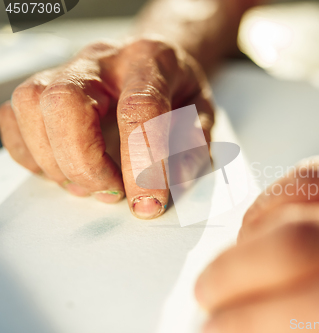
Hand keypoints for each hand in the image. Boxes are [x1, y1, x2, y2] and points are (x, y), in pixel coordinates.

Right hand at [0, 39, 213, 218]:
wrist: (155, 60)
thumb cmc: (178, 89)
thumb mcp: (203, 115)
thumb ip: (193, 147)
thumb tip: (171, 183)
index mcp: (151, 60)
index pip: (139, 108)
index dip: (142, 163)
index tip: (148, 203)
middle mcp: (102, 59)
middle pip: (66, 101)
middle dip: (85, 162)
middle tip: (112, 193)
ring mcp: (66, 69)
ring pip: (32, 106)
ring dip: (58, 163)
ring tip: (93, 184)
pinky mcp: (42, 87)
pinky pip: (14, 119)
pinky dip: (32, 156)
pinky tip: (65, 170)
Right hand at [195, 154, 318, 331]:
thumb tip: (266, 325)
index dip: (251, 323)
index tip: (211, 330)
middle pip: (306, 244)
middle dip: (235, 274)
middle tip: (206, 299)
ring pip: (309, 193)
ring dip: (251, 232)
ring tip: (230, 261)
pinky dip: (286, 193)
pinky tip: (269, 220)